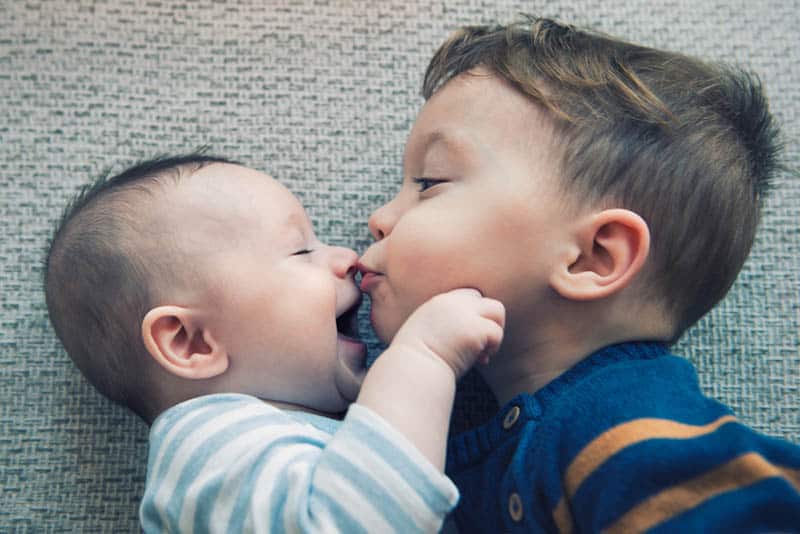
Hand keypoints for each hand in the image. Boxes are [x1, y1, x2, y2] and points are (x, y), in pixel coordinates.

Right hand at [390, 288, 504, 378]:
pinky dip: (493, 347)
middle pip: (485, 299)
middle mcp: (452, 302)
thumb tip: (465, 336)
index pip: (469, 296)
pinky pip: (497, 332)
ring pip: (497, 311)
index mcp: (438, 303)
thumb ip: (443, 325)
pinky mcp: (474, 330)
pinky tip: (481, 361)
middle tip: (480, 347)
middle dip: (488, 322)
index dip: (474, 315)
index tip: (466, 339)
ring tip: (482, 353)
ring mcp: (464, 314)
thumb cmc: (416, 363)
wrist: (411, 373)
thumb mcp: (424, 333)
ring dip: (495, 332)